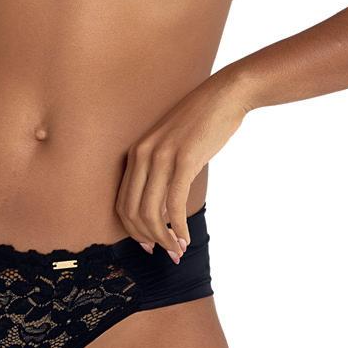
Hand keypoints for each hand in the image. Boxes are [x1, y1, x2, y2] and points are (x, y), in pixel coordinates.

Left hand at [115, 70, 248, 260]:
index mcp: (136, 153)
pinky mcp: (184, 160)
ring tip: (177, 250)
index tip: (149, 244)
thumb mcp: (171, 146)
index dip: (133, 230)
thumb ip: (161, 171)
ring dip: (164, 237)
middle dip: (147, 239)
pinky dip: (178, 227)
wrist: (224, 95)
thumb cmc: (201, 123)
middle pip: (132, 211)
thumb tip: (164, 207)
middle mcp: (143, 155)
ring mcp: (162, 157)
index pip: (123, 202)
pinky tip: (186, 238)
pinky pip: (174, 203)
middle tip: (165, 253)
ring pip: (151, 212)